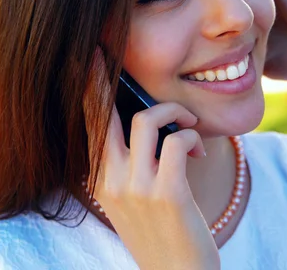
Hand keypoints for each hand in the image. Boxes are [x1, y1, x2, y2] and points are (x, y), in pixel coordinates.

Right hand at [82, 49, 219, 269]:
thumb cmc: (161, 235)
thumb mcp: (133, 200)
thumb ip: (131, 164)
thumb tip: (149, 122)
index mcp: (100, 180)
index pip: (89, 125)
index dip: (88, 88)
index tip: (90, 59)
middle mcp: (110, 180)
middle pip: (102, 113)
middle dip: (103, 77)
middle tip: (107, 52)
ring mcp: (135, 187)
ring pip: (148, 120)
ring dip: (175, 112)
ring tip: (189, 125)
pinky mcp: (166, 193)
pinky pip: (178, 140)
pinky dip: (192, 137)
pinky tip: (197, 152)